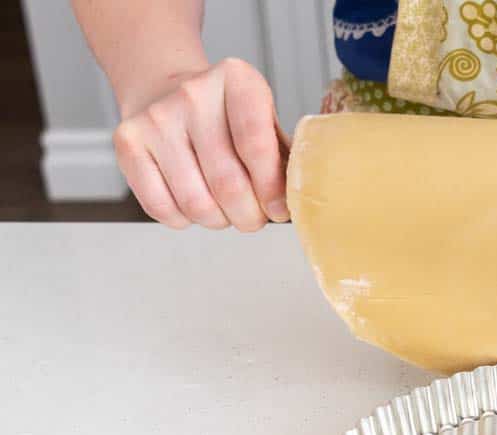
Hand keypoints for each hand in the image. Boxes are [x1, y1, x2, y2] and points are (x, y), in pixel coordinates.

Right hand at [112, 58, 288, 230]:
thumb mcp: (265, 120)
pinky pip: (162, 207)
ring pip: (196, 203)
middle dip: (248, 216)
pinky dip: (184, 220)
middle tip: (254, 219)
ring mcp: (155, 117)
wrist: (165, 89)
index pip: (256, 146)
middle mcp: (193, 94)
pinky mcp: (128, 142)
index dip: (271, 190)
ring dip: (218, 221)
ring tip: (226, 212)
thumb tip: (298, 199)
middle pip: (227, 183)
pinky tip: (194, 206)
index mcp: (237, 80)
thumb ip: (285, 156)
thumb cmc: (227, 116)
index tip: (279, 211)